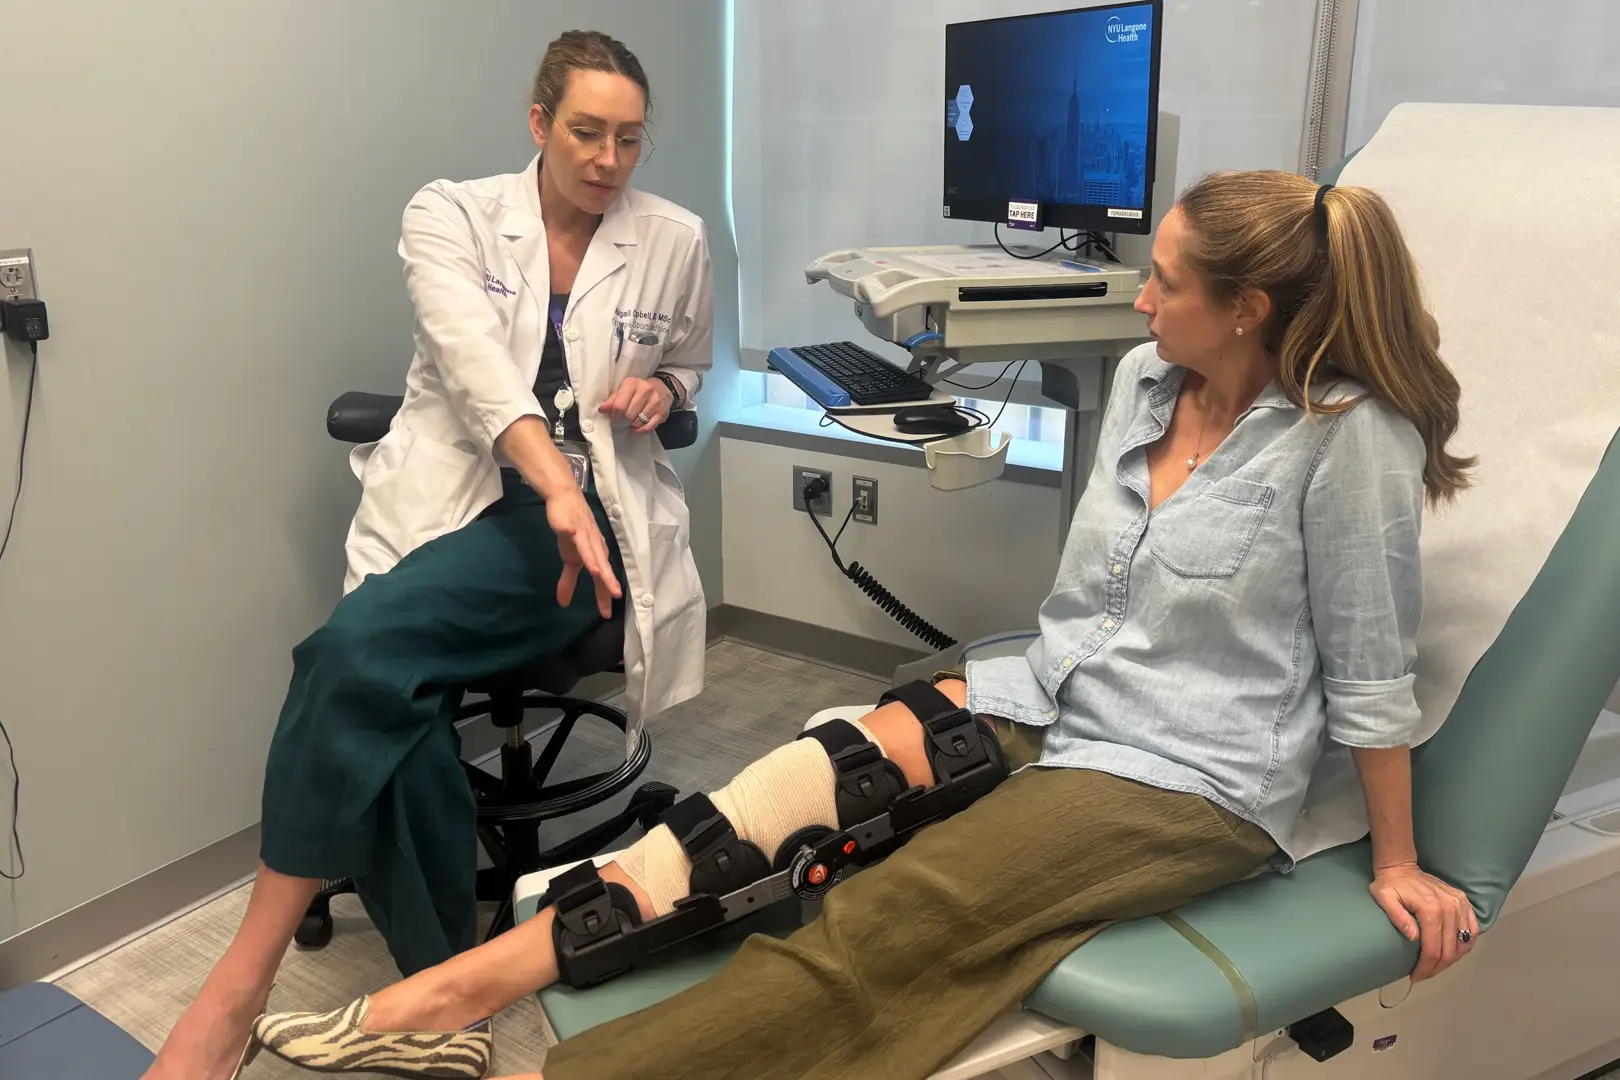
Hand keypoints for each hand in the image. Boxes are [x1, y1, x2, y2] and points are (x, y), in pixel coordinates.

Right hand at [545, 489, 620, 618]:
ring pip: (593, 551)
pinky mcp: (572, 526)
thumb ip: (568, 581)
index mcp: (596, 555)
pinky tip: (582, 552)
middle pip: (603, 565)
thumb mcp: (569, 559)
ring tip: (603, 578)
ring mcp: (585, 535)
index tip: (606, 614)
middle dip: (609, 582)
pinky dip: (580, 543)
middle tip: (615, 597)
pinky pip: (577, 536)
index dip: (604, 595)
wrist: (564, 500)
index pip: (602, 578)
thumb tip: (563, 604)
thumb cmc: (572, 531)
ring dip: (598, 564)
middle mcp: (595, 546)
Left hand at [599, 376, 673, 434]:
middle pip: (629, 415)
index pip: (619, 405)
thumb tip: (602, 410)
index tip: (614, 418)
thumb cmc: (639, 389)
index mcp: (632, 384)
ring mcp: (656, 401)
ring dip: (633, 424)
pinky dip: (641, 430)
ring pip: (638, 421)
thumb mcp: (625, 389)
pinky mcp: (662, 412)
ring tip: (632, 420)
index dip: (614, 415)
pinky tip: (637, 427)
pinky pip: (648, 427)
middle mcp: (645, 390)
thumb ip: (613, 400)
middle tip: (624, 418)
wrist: (662, 387)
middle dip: (624, 419)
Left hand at [1370, 861, 1478, 980]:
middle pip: (1449, 950)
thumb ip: (1397, 917)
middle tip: (1424, 975)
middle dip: (1437, 968)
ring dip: (1451, 959)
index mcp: (1431, 910)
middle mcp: (1450, 908)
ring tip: (1436, 966)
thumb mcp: (1384, 898)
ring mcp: (1459, 904)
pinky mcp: (1464, 902)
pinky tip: (1454, 952)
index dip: (1425, 967)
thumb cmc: (1390, 885)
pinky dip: (1466, 944)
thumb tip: (1413, 937)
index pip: (1433, 949)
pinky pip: (1473, 929)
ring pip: (1463, 943)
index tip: (1415, 976)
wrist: (1401, 867)